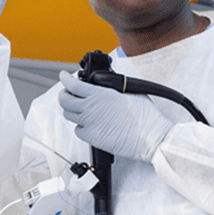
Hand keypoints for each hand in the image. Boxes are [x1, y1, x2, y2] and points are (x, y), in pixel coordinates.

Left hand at [57, 72, 173, 162]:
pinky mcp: (92, 138)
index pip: (73, 84)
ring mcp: (89, 124)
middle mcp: (91, 108)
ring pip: (68, 115)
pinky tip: (89, 124)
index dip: (65, 78)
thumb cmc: (145, 115)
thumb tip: (106, 85)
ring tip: (79, 108)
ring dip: (71, 110)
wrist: (150, 136)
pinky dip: (80, 127)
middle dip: (64, 95)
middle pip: (64, 100)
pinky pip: (78, 131)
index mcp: (100, 94)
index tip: (63, 76)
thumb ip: (112, 88)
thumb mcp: (129, 92)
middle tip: (68, 93)